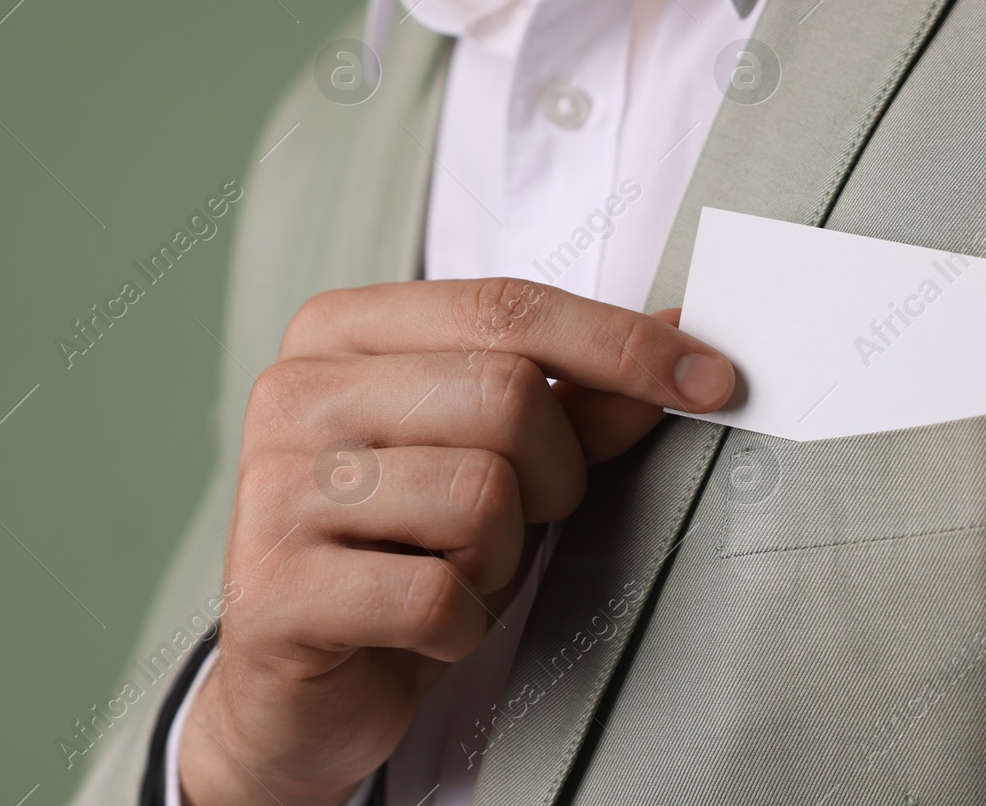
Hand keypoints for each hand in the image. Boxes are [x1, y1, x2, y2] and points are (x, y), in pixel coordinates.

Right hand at [178, 278, 733, 804]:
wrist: (302, 682)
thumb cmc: (405, 546)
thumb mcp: (499, 461)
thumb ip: (579, 400)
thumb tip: (684, 329)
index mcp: (340, 330)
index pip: (505, 304)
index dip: (621, 343)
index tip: (712, 380)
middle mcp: (294, 392)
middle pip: (505, 393)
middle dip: (554, 473)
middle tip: (523, 516)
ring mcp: (273, 490)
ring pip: (479, 495)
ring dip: (500, 555)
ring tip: (454, 569)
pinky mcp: (273, 591)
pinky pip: (437, 597)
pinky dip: (462, 625)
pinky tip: (423, 627)